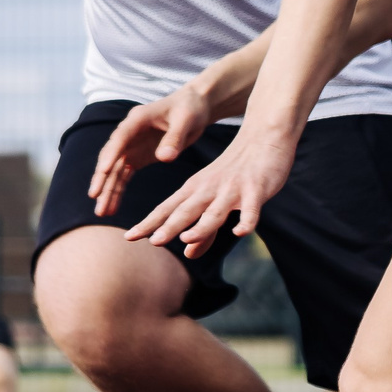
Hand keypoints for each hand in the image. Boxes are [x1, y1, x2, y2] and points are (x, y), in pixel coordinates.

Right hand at [90, 85, 214, 216]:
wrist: (195, 107)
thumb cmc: (190, 109)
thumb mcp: (186, 120)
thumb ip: (175, 138)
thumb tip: (165, 158)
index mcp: (138, 119)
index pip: (120, 138)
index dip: (111, 154)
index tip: (105, 171)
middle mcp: (129, 133)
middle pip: (111, 156)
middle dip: (102, 177)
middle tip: (95, 197)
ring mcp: (131, 146)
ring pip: (114, 170)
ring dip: (107, 190)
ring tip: (101, 212)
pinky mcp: (137, 157)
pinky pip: (124, 176)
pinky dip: (117, 191)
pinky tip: (112, 208)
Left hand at [128, 123, 297, 258]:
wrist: (263, 137)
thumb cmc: (235, 173)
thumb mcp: (215, 199)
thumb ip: (204, 231)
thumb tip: (188, 254)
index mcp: (195, 189)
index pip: (167, 209)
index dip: (149, 224)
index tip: (128, 237)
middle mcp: (209, 189)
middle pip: (186, 211)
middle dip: (169, 226)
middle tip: (152, 241)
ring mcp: (232, 190)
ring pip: (214, 211)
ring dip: (201, 226)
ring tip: (186, 239)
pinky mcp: (256, 190)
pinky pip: (251, 209)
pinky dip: (246, 221)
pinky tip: (240, 233)